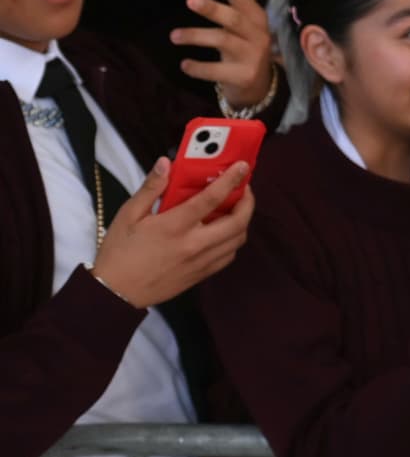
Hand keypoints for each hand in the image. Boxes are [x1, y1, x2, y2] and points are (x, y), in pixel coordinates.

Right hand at [92, 159, 255, 308]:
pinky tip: (223, 231)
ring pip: (238, 239)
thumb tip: (165, 163)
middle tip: (243, 188)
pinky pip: (229, 256)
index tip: (242, 167)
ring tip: (235, 207)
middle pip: (238, 221)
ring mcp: (200, 262)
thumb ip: (151, 188)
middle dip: (248, 201)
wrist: (116, 293)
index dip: (231, 180)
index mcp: (175, 226)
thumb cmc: (119, 252)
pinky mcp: (201, 275)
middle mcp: (194, 244)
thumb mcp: (128, 215)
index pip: (211, 198)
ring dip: (243, 220)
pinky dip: (233, 240)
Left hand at [174, 0, 274, 108]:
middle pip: (234, 19)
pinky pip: (217, 71)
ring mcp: (252, 57)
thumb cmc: (247, 46)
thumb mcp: (247, 20)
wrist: (259, 87)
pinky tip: (184, 65)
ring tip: (174, 36)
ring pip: (223, 41)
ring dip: (196, 36)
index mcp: (257, 19)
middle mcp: (258, 36)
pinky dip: (198, 67)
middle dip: (212, 9)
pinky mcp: (244, 76)